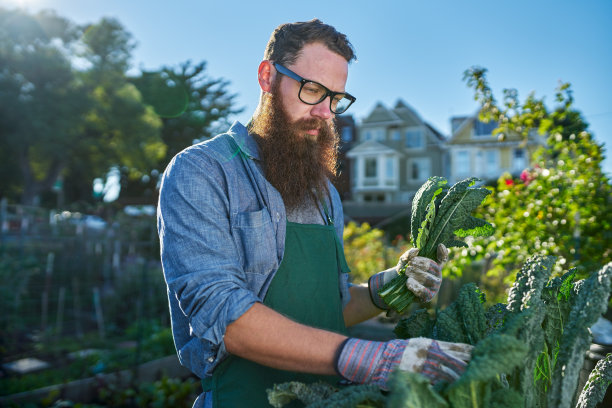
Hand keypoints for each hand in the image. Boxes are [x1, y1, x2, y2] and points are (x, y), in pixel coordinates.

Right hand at [336, 337, 471, 389]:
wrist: (374, 360)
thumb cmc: (395, 353)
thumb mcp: (414, 345)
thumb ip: (431, 349)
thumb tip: (452, 355)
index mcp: (428, 343)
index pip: (455, 347)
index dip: (470, 352)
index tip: (483, 355)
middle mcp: (427, 353)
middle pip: (456, 360)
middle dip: (471, 366)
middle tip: (486, 371)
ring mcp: (421, 366)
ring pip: (448, 372)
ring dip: (462, 377)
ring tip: (475, 381)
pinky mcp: (416, 376)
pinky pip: (434, 382)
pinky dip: (445, 386)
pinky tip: (454, 389)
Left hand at [398, 244, 447, 301]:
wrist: (396, 284)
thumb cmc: (404, 270)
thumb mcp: (404, 260)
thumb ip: (409, 254)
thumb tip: (416, 250)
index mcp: (434, 266)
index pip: (442, 259)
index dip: (442, 252)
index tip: (440, 245)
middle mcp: (437, 275)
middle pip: (432, 267)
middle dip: (419, 265)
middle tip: (409, 265)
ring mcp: (434, 287)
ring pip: (428, 279)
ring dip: (416, 274)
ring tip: (406, 272)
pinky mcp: (429, 296)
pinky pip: (424, 291)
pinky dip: (415, 286)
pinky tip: (408, 282)